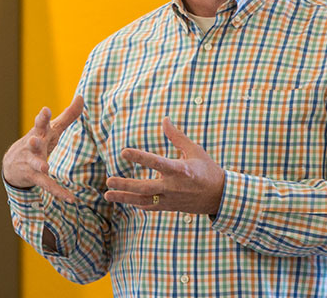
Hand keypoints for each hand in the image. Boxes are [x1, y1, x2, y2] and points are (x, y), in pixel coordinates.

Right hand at [2, 95, 84, 202]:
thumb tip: (82, 97)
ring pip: (36, 164)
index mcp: (38, 134)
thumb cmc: (37, 143)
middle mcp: (32, 147)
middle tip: (34, 140)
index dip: (42, 117)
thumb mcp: (52, 129)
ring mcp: (31, 162)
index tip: (45, 110)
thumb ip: (68, 115)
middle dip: (34, 141)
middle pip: (33, 143)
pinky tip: (70, 198)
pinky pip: (47, 185)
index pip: (40, 123)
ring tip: (45, 168)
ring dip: (39, 165)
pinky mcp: (34, 177)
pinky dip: (58, 192)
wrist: (12, 165)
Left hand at [104, 117, 225, 214]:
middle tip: (108, 180)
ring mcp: (170, 199)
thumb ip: (177, 136)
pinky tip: (124, 199)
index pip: (156, 162)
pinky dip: (136, 203)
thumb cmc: (208, 170)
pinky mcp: (170, 207)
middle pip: (145, 187)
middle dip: (125, 184)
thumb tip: (164, 120)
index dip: (140, 157)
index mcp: (180, 170)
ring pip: (144, 200)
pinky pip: (150, 207)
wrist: (220, 196)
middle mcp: (173, 186)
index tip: (124, 152)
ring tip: (107, 195)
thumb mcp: (195, 150)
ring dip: (124, 198)